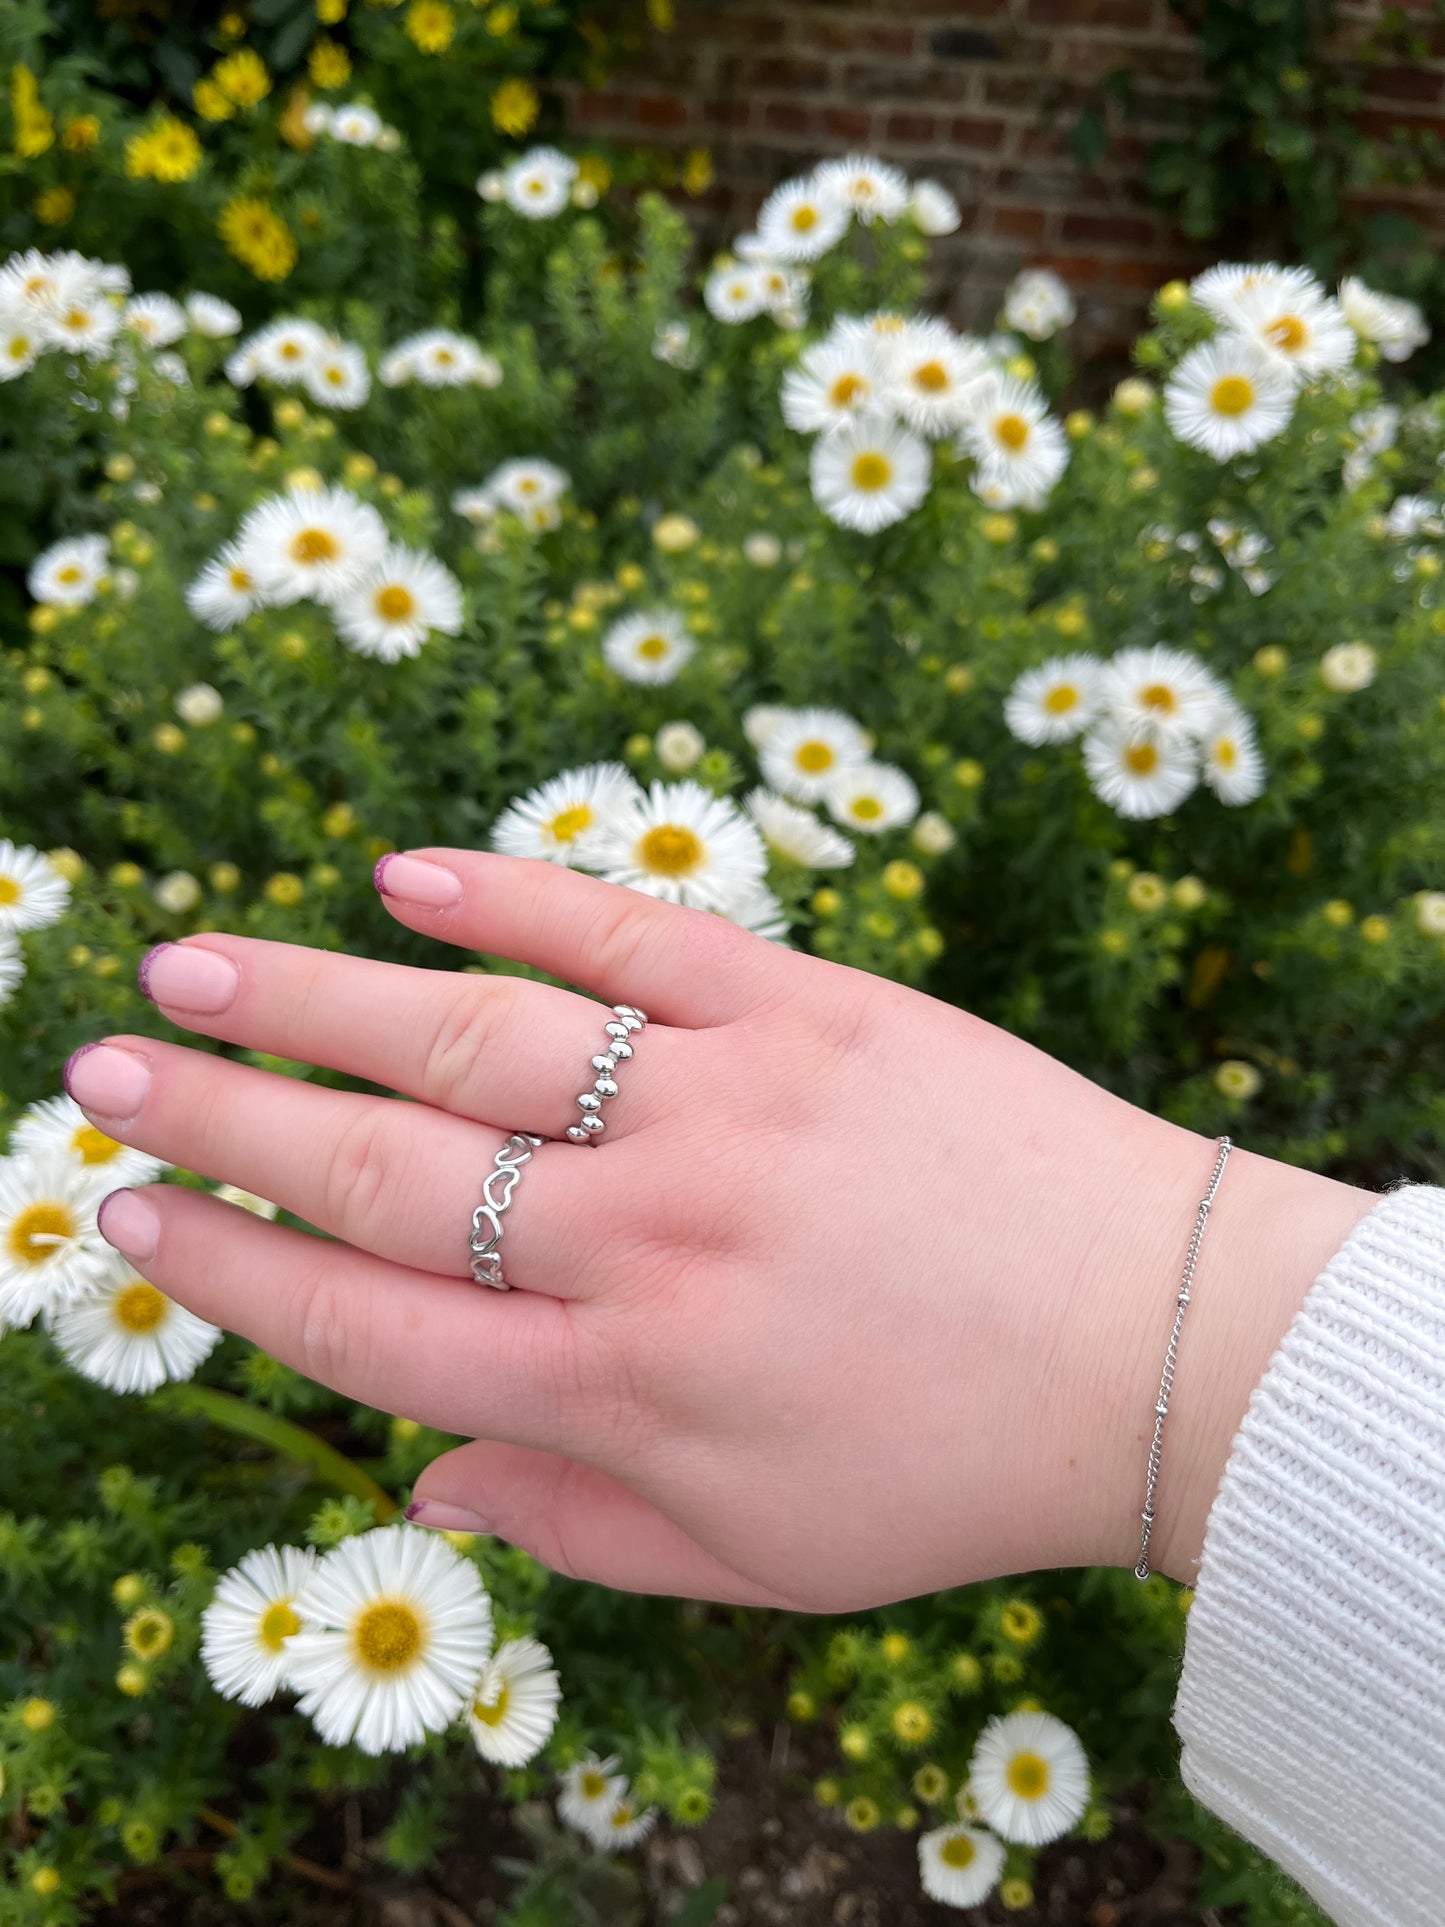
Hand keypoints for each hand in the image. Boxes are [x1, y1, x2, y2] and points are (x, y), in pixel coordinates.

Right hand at [65, 850, 1371, 1608]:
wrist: (1161, 1341)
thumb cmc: (957, 1465)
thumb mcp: (761, 1558)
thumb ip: (576, 1524)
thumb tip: (422, 1486)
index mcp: (622, 1388)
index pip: (368, 1324)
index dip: (230, 1274)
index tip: (130, 1223)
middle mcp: (644, 1241)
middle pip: (380, 1169)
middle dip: (218, 1122)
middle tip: (97, 1074)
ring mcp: (722, 1106)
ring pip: (472, 1038)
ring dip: (310, 999)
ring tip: (184, 966)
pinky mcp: (806, 1005)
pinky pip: (630, 935)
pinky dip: (512, 899)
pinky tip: (402, 876)